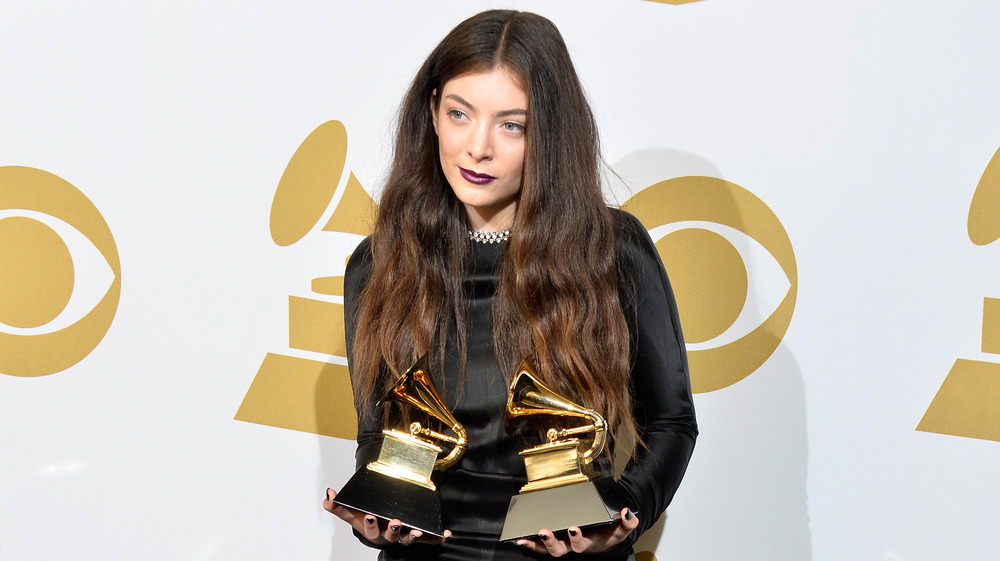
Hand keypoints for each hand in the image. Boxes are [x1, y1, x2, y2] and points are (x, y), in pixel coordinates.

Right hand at [323, 488, 450, 546]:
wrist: (379, 529)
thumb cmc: (366, 520)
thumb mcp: (351, 514)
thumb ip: (338, 506)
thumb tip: (328, 495)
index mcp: (372, 531)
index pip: (370, 530)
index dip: (370, 524)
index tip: (370, 516)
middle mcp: (387, 536)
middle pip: (390, 536)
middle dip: (393, 530)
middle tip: (396, 522)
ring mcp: (402, 537)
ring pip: (408, 539)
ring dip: (412, 535)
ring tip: (416, 531)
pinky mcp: (415, 536)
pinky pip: (427, 539)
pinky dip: (437, 538)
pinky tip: (446, 534)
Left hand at [513, 508, 637, 556]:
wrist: (605, 532)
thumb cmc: (611, 531)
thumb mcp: (622, 528)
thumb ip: (628, 522)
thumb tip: (627, 512)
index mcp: (589, 543)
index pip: (581, 545)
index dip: (576, 539)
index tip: (573, 528)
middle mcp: (573, 545)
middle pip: (560, 550)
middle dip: (550, 543)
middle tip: (543, 532)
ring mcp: (562, 543)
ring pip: (546, 548)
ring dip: (534, 544)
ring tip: (523, 538)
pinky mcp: (554, 538)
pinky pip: (539, 543)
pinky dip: (528, 541)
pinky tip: (518, 538)